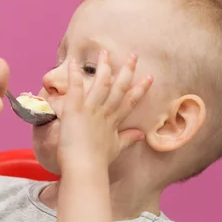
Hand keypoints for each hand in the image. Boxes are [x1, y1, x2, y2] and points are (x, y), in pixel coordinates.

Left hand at [57, 50, 152, 169]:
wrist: (84, 169)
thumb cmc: (98, 162)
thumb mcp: (116, 149)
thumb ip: (128, 139)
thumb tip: (141, 134)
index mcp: (113, 122)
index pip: (130, 102)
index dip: (140, 89)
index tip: (149, 77)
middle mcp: (104, 113)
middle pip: (118, 88)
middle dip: (126, 71)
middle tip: (133, 56)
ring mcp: (90, 110)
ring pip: (100, 84)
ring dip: (103, 67)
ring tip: (104, 53)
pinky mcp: (75, 111)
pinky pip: (75, 89)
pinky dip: (73, 76)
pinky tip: (72, 63)